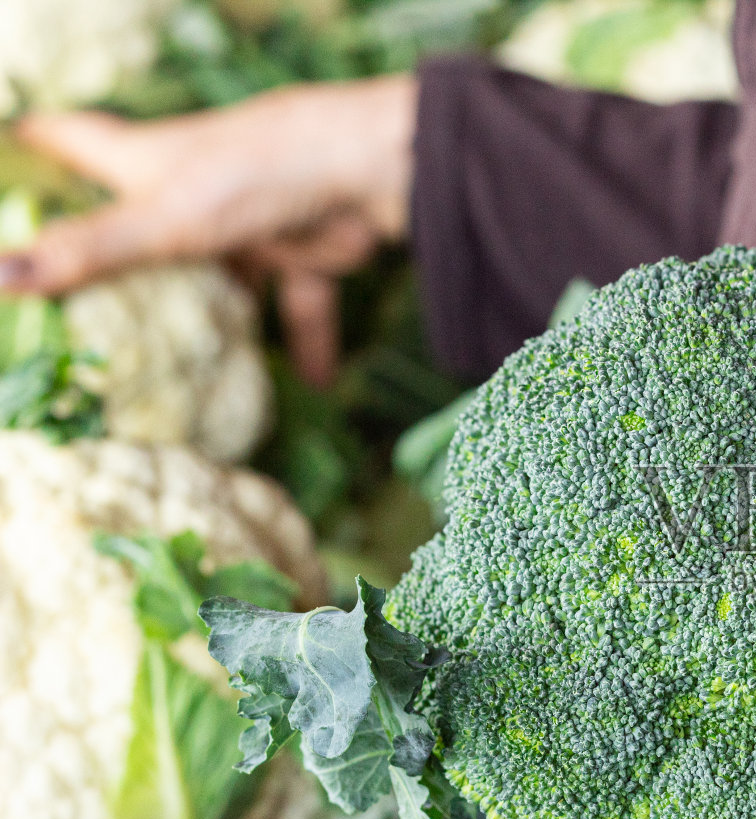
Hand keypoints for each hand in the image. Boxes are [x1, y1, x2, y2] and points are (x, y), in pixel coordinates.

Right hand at [0, 76, 417, 385]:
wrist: (367, 172)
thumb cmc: (252, 177)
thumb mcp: (160, 219)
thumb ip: (88, 253)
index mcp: (147, 162)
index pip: (78, 141)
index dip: (45, 143)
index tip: (19, 148)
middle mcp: (195, 190)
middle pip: (146, 225)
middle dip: (121, 262)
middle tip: (86, 307)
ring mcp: (250, 223)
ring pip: (224, 278)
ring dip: (212, 320)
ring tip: (184, 372)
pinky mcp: (303, 252)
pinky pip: (301, 307)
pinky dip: (309, 344)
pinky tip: (310, 386)